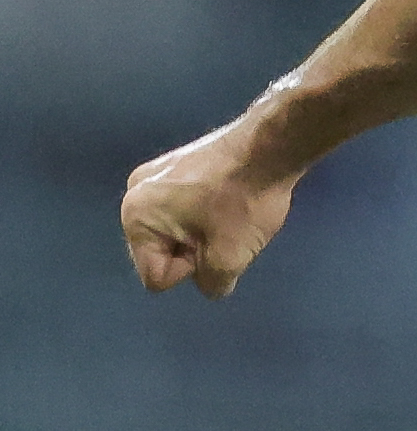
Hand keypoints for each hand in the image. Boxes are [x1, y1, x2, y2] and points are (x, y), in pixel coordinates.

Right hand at [121, 122, 300, 297]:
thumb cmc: (244, 201)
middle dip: (194, 252)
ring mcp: (152, 175)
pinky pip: (182, 208)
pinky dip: (204, 213)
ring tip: (230, 214)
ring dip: (202, 233)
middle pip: (161, 252)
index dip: (190, 270)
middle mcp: (132, 194)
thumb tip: (210, 284)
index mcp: (135, 217)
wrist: (270, 146)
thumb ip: (212, 283)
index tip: (215, 244)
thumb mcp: (230, 257)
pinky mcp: (174, 165)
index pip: (156, 276)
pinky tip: (228, 201)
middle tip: (225, 231)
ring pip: (174, 231)